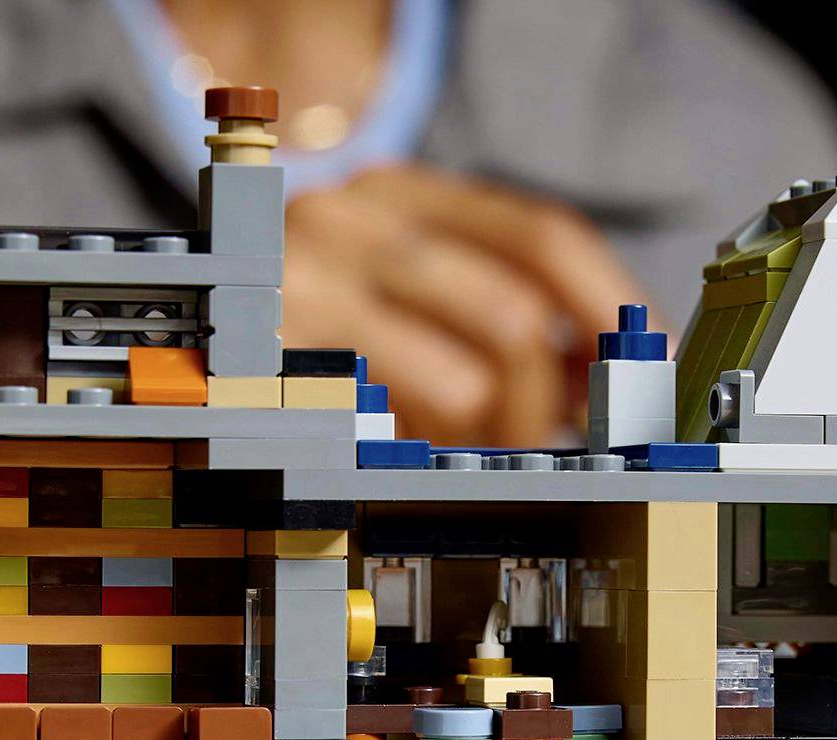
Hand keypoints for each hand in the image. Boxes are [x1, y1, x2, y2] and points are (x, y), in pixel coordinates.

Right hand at [283, 166, 643, 449]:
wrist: (187, 307)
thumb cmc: (326, 308)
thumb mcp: (407, 273)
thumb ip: (495, 300)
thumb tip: (604, 377)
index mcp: (403, 188)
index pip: (541, 233)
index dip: (608, 302)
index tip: (649, 359)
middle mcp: (353, 222)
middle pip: (513, 318)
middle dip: (554, 394)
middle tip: (567, 434)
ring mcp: (308, 296)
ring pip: (466, 385)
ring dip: (499, 435)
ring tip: (488, 446)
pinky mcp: (283, 372)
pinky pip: (399, 434)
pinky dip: (431, 454)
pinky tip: (426, 451)